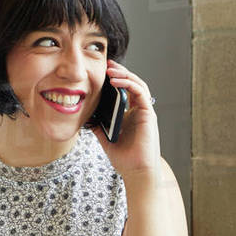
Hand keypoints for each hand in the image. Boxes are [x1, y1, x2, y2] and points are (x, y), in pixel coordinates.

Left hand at [89, 59, 160, 177]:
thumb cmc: (124, 158)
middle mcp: (140, 111)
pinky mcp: (149, 114)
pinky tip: (116, 82)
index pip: (125, 91)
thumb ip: (99, 125)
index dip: (116, 79)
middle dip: (120, 72)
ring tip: (111, 69)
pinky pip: (141, 93)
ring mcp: (145, 112)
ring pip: (138, 85)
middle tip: (107, 64)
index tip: (103, 72)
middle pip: (132, 84)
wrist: (136, 171)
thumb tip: (86, 116)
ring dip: (125, 75)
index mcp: (131, 114)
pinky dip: (129, 85)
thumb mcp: (106, 138)